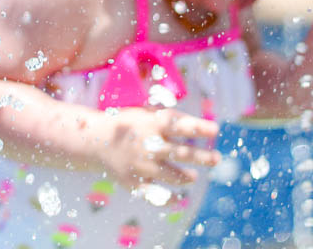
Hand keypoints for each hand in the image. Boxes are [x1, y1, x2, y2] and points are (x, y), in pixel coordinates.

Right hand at [98, 107, 220, 189]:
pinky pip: (157, 194)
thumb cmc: (129, 125)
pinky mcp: (134, 182)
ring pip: (173, 175)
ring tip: (193, 177)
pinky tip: (179, 198)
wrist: (95, 141)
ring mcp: (141, 165)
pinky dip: (170, 198)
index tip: (215, 130)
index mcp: (151, 125)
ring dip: (187, 177)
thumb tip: (202, 127)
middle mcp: (148, 145)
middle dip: (203, 157)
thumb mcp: (146, 114)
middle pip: (182, 153)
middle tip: (217, 159)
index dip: (198, 128)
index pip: (180, 126)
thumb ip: (171, 119)